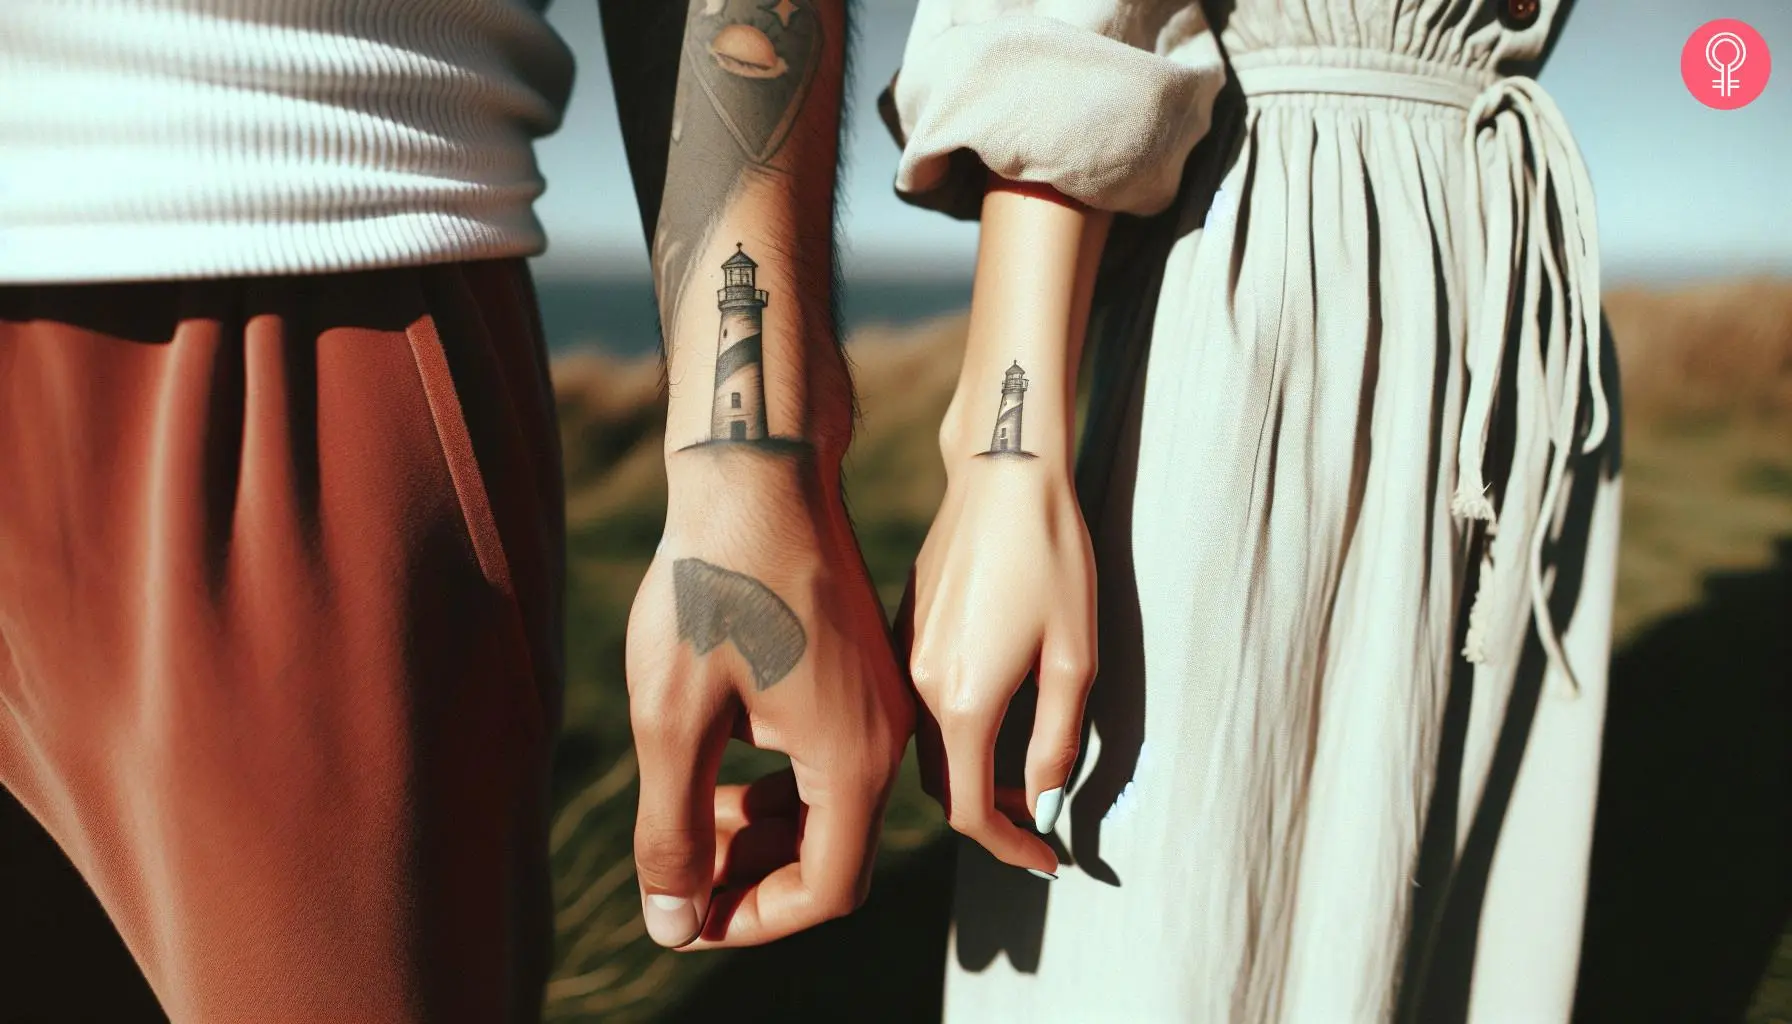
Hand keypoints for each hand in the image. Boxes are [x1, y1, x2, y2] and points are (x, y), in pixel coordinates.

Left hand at [625, 451, 911, 948]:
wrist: (754, 472)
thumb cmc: (710, 585)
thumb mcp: (673, 720)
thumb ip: (673, 831)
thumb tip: (674, 923)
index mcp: (853, 759)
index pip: (827, 888)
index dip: (755, 919)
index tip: (688, 916)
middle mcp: (883, 734)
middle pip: (834, 851)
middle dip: (757, 878)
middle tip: (681, 876)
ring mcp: (876, 696)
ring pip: (829, 802)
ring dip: (762, 829)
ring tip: (688, 819)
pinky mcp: (856, 666)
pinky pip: (827, 753)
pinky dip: (775, 779)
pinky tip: (716, 757)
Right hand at [898, 456, 1095, 875]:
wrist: (1003, 473)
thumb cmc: (1052, 558)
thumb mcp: (1073, 657)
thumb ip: (1055, 741)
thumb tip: (1043, 802)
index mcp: (962, 701)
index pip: (971, 811)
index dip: (1010, 847)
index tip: (1049, 860)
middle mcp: (920, 686)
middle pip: (944, 785)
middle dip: (991, 815)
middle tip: (1041, 817)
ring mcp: (904, 655)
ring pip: (930, 745)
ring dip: (971, 773)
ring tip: (1021, 774)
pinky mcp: (903, 627)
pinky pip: (921, 703)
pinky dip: (954, 731)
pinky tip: (993, 714)